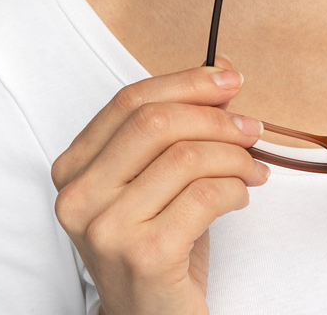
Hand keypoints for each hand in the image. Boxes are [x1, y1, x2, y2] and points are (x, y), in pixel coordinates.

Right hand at [52, 58, 268, 314]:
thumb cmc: (158, 244)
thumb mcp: (158, 179)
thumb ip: (178, 124)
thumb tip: (222, 70)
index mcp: (74, 169)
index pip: (128, 101)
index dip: (185, 82)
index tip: (228, 79)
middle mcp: (79, 198)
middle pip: (155, 122)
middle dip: (214, 116)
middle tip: (250, 127)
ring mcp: (107, 229)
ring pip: (186, 157)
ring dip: (234, 156)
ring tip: (252, 169)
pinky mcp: (145, 256)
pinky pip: (205, 196)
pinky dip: (236, 189)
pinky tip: (241, 197)